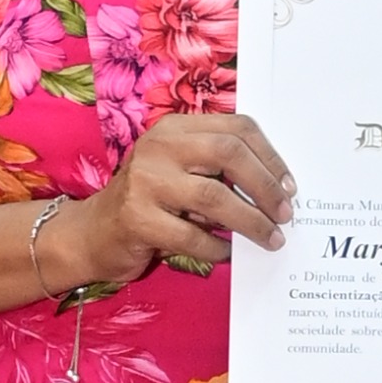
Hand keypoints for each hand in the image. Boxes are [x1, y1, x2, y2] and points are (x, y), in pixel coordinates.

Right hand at [36, 113, 292, 288]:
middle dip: (266, 186)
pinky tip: (228, 254)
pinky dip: (217, 249)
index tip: (290, 185)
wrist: (91, 233)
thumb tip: (277, 188)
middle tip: (285, 213)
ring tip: (270, 238)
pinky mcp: (137, 219)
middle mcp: (159, 147)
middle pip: (229, 154)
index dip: (270, 156)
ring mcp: (145, 182)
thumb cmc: (148, 202)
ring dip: (251, 221)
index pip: (236, 128)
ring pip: (215, 197)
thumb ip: (217, 167)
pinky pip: (192, 236)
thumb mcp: (180, 171)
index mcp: (175, 129)